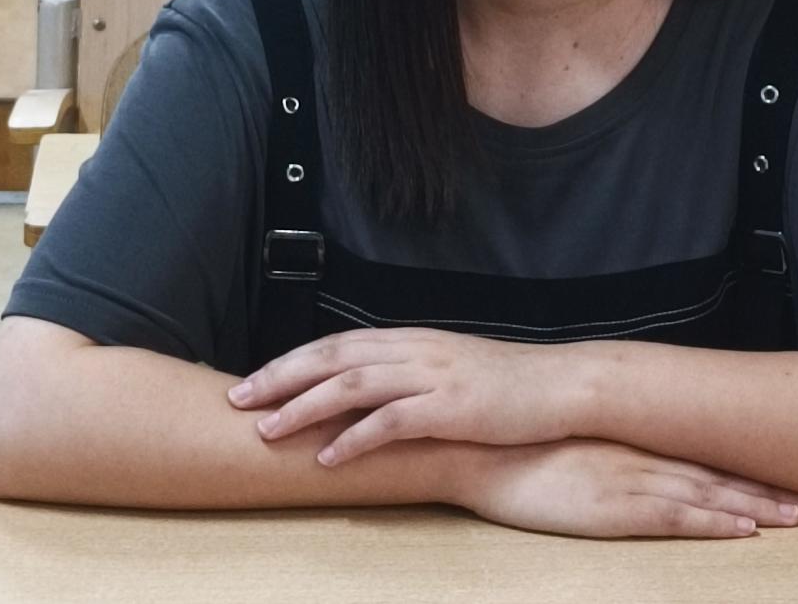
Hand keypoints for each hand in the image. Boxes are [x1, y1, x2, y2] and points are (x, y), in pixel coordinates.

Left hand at [229, 328, 587, 463]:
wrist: (559, 386)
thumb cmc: (504, 384)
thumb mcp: (448, 368)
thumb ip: (408, 373)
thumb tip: (365, 393)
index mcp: (410, 340)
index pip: (337, 344)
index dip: (291, 360)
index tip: (253, 381)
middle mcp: (414, 350)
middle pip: (333, 357)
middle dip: (281, 377)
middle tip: (237, 399)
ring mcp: (431, 377)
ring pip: (352, 386)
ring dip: (304, 407)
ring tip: (267, 431)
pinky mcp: (449, 408)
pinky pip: (391, 422)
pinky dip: (354, 439)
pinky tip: (328, 458)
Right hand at [456, 439, 797, 538]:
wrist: (484, 450)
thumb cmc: (522, 447)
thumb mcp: (574, 441)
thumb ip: (607, 447)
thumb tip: (631, 452)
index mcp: (630, 440)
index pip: (698, 453)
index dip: (743, 467)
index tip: (781, 473)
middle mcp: (638, 456)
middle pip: (714, 474)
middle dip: (764, 487)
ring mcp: (628, 480)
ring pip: (706, 495)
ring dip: (753, 505)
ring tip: (794, 516)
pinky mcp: (613, 507)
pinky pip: (674, 517)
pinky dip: (713, 522)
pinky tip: (742, 528)